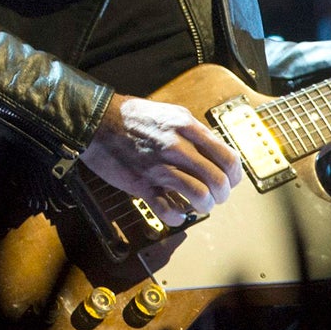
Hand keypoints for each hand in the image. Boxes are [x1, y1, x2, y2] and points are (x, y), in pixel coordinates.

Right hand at [78, 93, 243, 227]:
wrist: (95, 120)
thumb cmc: (131, 116)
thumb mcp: (169, 112)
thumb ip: (193, 130)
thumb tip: (215, 150)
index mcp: (186, 127)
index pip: (228, 157)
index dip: (235, 174)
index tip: (231, 180)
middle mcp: (177, 146)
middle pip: (218, 180)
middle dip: (222, 194)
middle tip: (216, 196)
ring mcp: (159, 166)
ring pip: (199, 196)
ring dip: (204, 205)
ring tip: (200, 205)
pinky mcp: (142, 184)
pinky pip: (168, 209)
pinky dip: (177, 216)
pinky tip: (177, 212)